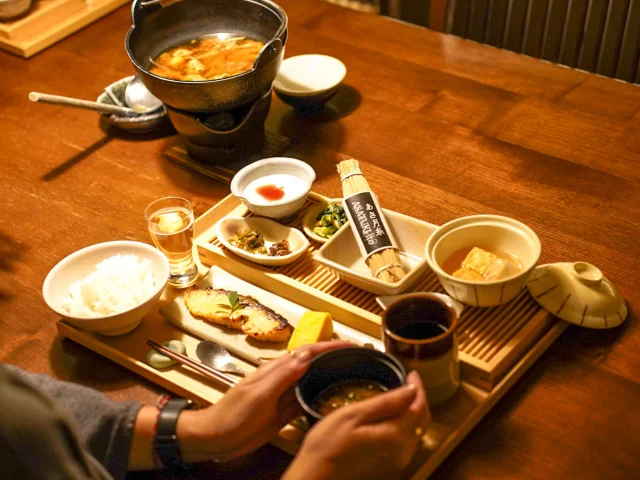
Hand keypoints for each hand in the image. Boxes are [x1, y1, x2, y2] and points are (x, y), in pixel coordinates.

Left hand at [177, 341, 352, 461]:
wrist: (215, 439)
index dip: (329, 346)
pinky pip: (305, 400)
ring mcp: (283, 396)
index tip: (351, 345)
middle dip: (334, 357)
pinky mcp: (283, 413)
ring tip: (352, 375)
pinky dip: (320, 396)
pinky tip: (331, 401)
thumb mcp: (258, 394)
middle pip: (312, 363)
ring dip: (329, 375)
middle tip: (359, 359)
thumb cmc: (231, 415)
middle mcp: (282, 380)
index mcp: (276, 370)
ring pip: (311, 381)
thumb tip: (306, 356)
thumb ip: (282, 375)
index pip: (307, 352)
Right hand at [283, 371, 429, 479]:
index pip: (419, 407)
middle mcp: (402, 454)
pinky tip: (391, 420)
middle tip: (408, 383)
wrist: (315, 478)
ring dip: (413, 415)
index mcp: (394, 437)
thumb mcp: (352, 415)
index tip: (411, 374)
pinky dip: (404, 428)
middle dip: (418, 400)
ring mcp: (397, 464)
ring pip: (416, 434)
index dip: (418, 388)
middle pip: (422, 422)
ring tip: (400, 398)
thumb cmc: (327, 446)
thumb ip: (385, 403)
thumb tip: (411, 390)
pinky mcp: (389, 470)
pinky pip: (406, 445)